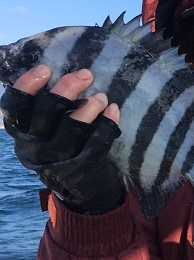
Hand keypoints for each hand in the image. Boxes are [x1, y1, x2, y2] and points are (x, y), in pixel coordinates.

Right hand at [0, 64, 122, 213]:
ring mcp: (57, 159)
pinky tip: (114, 110)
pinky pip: (96, 143)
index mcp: (21, 133)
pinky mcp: (80, 169)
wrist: (78, 191)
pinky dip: (107, 124)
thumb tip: (56, 72)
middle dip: (67, 88)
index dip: (27, 84)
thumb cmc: (60, 147)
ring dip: (89, 107)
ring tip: (101, 96)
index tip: (46, 68)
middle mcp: (34, 146)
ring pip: (71, 127)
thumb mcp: (41, 132)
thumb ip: (43, 109)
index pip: (14, 106)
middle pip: (46, 111)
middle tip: (86, 74)